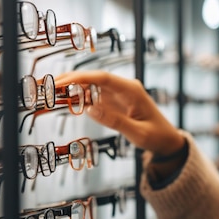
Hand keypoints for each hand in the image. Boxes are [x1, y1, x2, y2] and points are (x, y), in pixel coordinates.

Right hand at [54, 71, 184, 154]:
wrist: (167, 141)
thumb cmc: (157, 137)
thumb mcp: (138, 133)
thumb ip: (115, 121)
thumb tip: (90, 109)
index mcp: (132, 90)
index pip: (103, 78)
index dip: (81, 77)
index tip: (63, 81)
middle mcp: (125, 89)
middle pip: (94, 79)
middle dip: (72, 80)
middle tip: (50, 85)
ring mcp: (119, 95)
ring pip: (92, 87)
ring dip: (73, 89)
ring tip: (52, 92)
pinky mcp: (115, 104)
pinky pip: (95, 98)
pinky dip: (81, 98)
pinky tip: (67, 100)